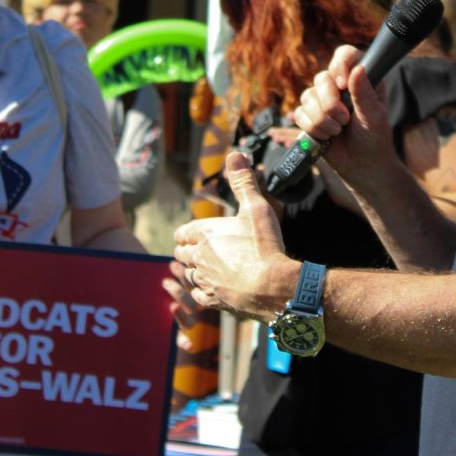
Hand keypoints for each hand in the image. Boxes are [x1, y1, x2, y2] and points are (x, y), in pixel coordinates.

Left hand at [172, 151, 294, 319]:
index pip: (184, 232)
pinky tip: (205, 291)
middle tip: (189, 250)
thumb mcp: (255, 207)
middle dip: (185, 250)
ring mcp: (206, 281)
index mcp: (206, 234)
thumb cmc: (264, 245)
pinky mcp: (215, 301)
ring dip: (190, 271)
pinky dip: (199, 292)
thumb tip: (235, 154)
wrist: (273, 286)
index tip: (185, 234)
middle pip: (182, 253)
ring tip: (196, 269)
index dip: (185, 233)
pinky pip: (198, 296)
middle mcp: (201, 257)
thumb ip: (243, 182)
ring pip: (189, 275)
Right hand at [292, 44, 396, 186]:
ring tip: (337, 132)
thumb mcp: (374, 116)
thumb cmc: (375, 139)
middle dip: (329, 103)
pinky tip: (326, 136)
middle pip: (322, 78)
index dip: (340, 66)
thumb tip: (357, 69)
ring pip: (307, 96)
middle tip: (344, 120)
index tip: (343, 84)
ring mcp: (323, 100)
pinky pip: (300, 113)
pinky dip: (312, 127)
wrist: (362, 166)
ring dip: (321, 119)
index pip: (345, 55)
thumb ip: (364, 93)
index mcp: (361, 78)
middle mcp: (341, 85)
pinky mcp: (310, 115)